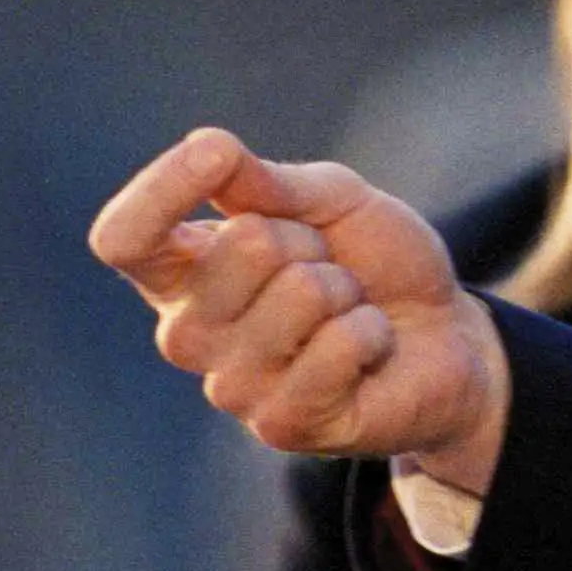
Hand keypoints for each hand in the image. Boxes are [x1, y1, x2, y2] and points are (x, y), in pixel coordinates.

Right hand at [88, 126, 511, 489]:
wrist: (446, 337)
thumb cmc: (377, 264)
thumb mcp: (333, 200)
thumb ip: (268, 180)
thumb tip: (206, 146)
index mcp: (185, 274)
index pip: (126, 239)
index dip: (159, 191)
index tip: (214, 152)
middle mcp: (189, 334)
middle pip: (241, 247)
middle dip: (310, 239)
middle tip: (331, 267)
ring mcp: (230, 386)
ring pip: (299, 293)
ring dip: (345, 290)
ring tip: (348, 311)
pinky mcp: (280, 424)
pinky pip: (336, 345)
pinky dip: (370, 333)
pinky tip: (366, 351)